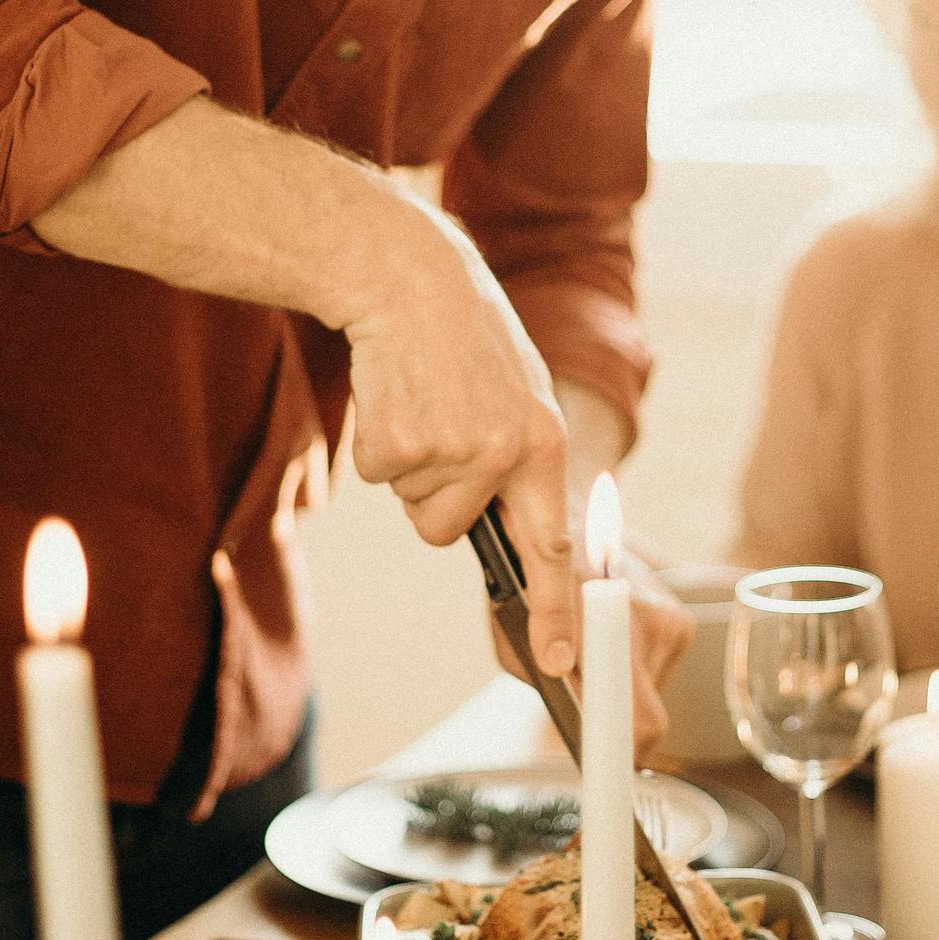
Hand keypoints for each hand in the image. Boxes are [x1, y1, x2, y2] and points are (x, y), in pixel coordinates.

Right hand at [345, 205, 578, 675]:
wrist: (405, 276)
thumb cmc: (461, 337)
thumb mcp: (513, 394)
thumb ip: (514, 462)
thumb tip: (499, 528)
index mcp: (541, 445)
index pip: (553, 549)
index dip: (556, 612)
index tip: (560, 664)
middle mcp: (502, 456)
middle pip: (448, 530)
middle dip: (435, 495)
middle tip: (439, 422)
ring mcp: (450, 452)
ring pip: (414, 505)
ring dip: (408, 461)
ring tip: (421, 400)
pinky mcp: (398, 445)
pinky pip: (380, 475)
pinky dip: (378, 442)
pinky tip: (394, 393)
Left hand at [489, 548, 692, 754]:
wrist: (580, 510)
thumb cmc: (532, 567)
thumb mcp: (508, 622)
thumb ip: (532, 669)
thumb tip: (565, 723)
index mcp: (594, 623)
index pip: (631, 716)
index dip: (620, 753)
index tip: (608, 772)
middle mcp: (642, 622)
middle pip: (647, 721)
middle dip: (616, 731)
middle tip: (587, 727)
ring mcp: (669, 619)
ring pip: (651, 698)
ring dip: (622, 695)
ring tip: (593, 655)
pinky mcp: (681, 619)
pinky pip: (659, 674)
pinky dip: (633, 671)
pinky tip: (613, 640)